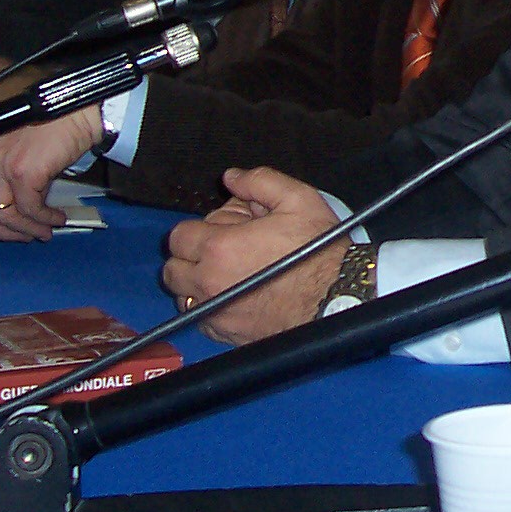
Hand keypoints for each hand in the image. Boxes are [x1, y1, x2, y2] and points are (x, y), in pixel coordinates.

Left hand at [0, 108, 98, 240]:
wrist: (78, 111)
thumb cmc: (50, 123)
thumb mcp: (8, 143)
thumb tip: (0, 206)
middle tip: (18, 236)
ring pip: (2, 214)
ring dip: (25, 229)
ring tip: (42, 231)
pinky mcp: (22, 171)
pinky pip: (29, 209)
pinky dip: (43, 219)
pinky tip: (54, 219)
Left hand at [161, 168, 346, 343]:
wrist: (337, 299)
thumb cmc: (319, 251)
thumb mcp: (298, 200)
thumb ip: (259, 181)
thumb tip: (231, 177)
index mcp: (219, 247)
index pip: (178, 236)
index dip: (200, 228)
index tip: (223, 230)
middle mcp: (208, 283)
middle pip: (173, 269)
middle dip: (192, 256)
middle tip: (224, 251)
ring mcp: (215, 313)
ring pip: (183, 297)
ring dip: (197, 284)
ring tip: (229, 275)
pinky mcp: (226, 334)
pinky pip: (201, 320)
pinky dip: (210, 308)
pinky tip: (236, 297)